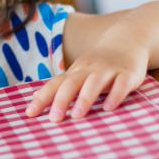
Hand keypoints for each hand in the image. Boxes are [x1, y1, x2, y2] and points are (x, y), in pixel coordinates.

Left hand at [25, 42, 147, 121]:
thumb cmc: (99, 63)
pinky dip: (115, 95)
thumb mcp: (78, 71)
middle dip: (61, 100)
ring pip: (94, 83)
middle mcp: (90, 69)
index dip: (43, 98)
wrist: (128, 39)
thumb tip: (35, 96)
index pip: (55, 84)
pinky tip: (108, 108)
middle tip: (54, 119)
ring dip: (85, 98)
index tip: (30, 113)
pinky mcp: (129, 74)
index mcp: (76, 71)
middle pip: (72, 83)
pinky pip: (121, 84)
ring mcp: (109, 71)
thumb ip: (59, 85)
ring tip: (76, 116)